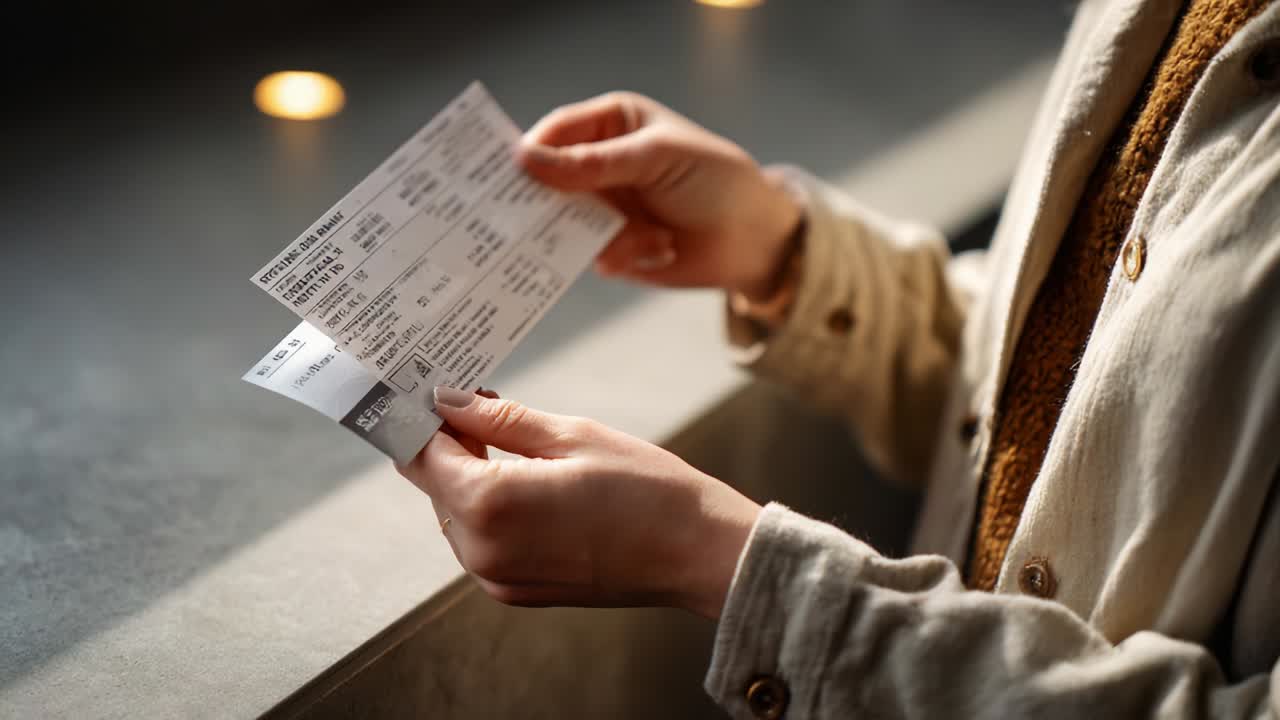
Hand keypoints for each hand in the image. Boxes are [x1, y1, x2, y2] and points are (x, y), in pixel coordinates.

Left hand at [397, 386, 761, 618]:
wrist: (698, 552)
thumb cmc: (646, 488)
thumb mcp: (571, 436)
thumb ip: (500, 420)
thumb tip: (448, 400)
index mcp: (490, 504)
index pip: (423, 453)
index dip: (421, 416)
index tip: (429, 388)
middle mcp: (481, 550)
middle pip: (434, 485)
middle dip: (447, 442)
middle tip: (478, 400)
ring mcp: (496, 578)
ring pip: (453, 513)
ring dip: (468, 475)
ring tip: (509, 439)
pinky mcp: (515, 591)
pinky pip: (479, 541)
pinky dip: (488, 507)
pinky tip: (524, 479)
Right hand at [519, 92, 802, 300]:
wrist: (754, 239)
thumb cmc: (714, 180)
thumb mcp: (656, 158)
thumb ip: (594, 163)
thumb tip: (528, 160)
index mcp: (611, 125)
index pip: (556, 131)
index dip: (532, 150)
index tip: (511, 173)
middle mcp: (599, 165)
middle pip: (548, 180)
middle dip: (546, 201)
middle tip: (532, 219)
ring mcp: (603, 208)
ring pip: (564, 223)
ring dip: (597, 233)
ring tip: (636, 234)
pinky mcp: (611, 246)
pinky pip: (589, 255)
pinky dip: (621, 254)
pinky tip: (660, 248)